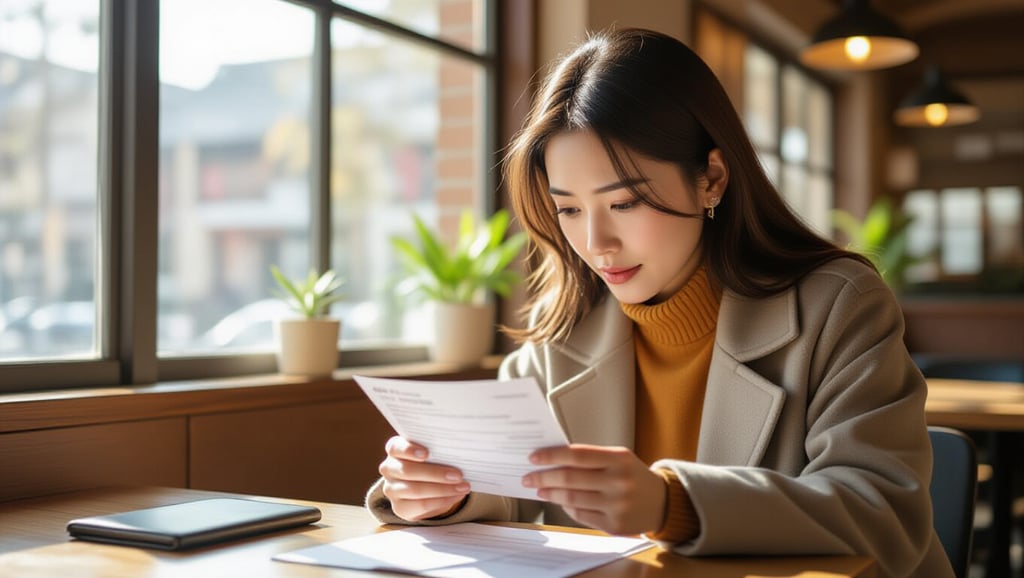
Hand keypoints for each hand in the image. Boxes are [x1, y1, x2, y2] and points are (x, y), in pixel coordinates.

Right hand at [378, 436, 470, 520]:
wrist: (425, 487)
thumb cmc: (431, 462)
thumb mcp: (433, 453)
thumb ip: (438, 450)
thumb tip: (459, 452)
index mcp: (395, 450)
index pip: (396, 448)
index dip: (409, 450)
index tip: (426, 453)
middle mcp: (389, 468)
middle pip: (407, 471)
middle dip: (435, 473)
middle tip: (458, 475)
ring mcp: (391, 489)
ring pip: (415, 490)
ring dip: (442, 489)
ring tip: (462, 487)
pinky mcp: (399, 508)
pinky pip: (421, 505)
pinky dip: (442, 501)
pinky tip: (455, 496)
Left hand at [521, 444, 665, 535]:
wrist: (662, 502)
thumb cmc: (633, 475)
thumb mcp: (618, 458)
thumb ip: (590, 458)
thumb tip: (552, 460)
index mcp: (618, 459)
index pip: (577, 455)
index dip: (551, 456)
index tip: (534, 457)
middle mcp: (619, 482)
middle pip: (570, 479)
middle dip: (544, 477)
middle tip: (529, 477)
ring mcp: (617, 505)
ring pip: (572, 499)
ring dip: (551, 494)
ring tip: (540, 489)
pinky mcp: (614, 525)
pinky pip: (580, 515)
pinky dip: (566, 507)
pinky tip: (560, 501)